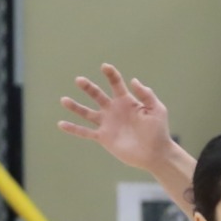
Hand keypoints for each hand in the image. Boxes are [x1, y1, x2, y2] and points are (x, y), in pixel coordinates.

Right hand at [58, 65, 175, 171]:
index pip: (115, 83)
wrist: (155, 153)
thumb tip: (133, 80)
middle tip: (79, 80)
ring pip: (87, 113)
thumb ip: (146, 95)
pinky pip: (85, 132)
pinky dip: (73, 128)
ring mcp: (107, 123)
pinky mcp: (104, 137)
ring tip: (63, 100)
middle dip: (88, 87)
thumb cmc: (158, 130)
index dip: (110, 74)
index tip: (104, 67)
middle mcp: (114, 110)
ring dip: (75, 106)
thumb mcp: (156, 109)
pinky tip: (61, 124)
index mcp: (126, 101)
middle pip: (97, 95)